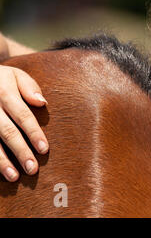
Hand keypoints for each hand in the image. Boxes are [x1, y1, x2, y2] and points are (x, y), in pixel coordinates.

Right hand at [0, 65, 48, 181]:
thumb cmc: (0, 78)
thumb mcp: (14, 74)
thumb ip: (29, 87)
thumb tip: (42, 102)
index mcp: (4, 92)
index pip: (22, 115)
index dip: (34, 133)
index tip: (44, 150)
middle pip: (7, 131)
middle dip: (20, 151)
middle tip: (33, 169)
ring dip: (1, 161)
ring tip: (14, 176)